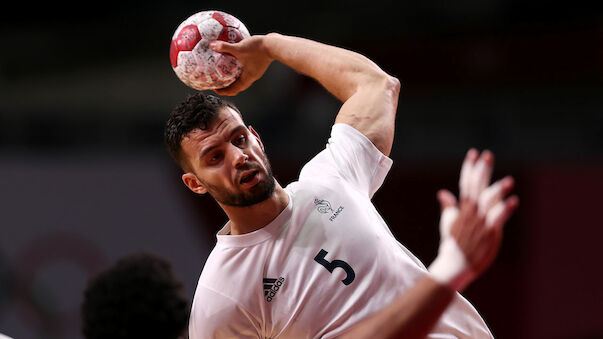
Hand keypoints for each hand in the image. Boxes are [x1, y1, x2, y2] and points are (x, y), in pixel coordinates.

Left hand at [209, 35, 273, 95]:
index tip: (215, 88)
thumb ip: (225, 47)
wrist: (274, 44)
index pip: (234, 90)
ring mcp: (255, 71)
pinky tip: (233, 58)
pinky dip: (238, 67)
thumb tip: (212, 46)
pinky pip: (245, 68)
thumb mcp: (239, 48)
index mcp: (247, 78)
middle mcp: (251, 77)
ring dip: (232, 76)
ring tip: (223, 71)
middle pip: (237, 85)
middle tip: (217, 81)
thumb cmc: (258, 49)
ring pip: (241, 77)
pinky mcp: (257, 63)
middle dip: (227, 85)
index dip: (224, 91)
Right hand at [428, 149, 518, 290]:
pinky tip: (514, 200)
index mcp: (463, 208)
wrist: (454, 265)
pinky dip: (505, 209)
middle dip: (482, 170)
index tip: (474, 153)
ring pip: (488, 202)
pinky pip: (497, 219)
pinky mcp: (489, 233)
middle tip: (487, 155)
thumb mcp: (448, 222)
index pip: (466, 183)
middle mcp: (471, 212)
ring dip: (498, 190)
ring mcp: (480, 222)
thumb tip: (442, 193)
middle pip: (476, 187)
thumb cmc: (452, 245)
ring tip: (510, 180)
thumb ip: (448, 207)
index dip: (469, 167)